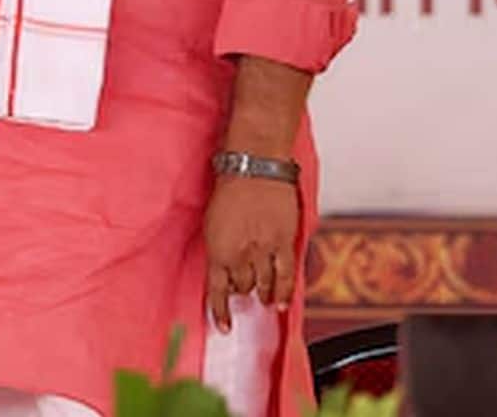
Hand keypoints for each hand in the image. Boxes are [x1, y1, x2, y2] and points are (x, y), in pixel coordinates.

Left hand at [202, 172, 300, 329]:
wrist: (253, 169)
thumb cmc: (228, 191)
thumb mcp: (211, 222)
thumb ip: (218, 248)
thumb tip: (222, 270)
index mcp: (217, 250)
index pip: (217, 290)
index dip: (220, 311)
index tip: (223, 327)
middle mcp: (239, 255)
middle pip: (241, 287)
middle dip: (241, 293)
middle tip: (244, 295)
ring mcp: (263, 250)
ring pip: (263, 284)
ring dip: (262, 295)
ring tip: (263, 302)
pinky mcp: (283, 243)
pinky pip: (285, 276)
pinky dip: (284, 292)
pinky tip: (280, 303)